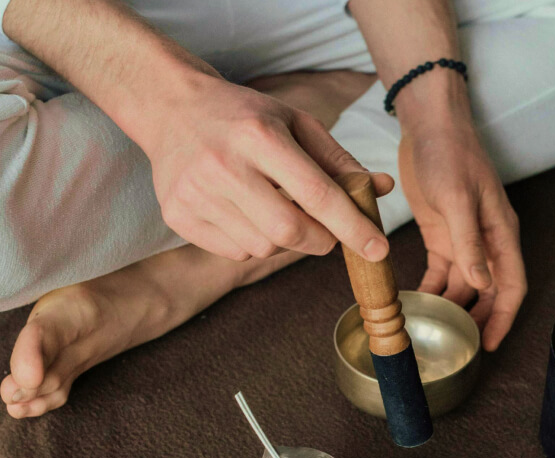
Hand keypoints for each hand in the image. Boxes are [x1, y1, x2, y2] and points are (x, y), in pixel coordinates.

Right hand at [145, 75, 393, 261]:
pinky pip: (235, 252)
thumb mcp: (296, 123)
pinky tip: (245, 213)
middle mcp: (224, 165)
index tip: (378, 250)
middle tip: (327, 232)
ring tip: (275, 208)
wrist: (172, 108)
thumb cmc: (245, 117)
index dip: (353, 227)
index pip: (317, 195)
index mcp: (260, 136)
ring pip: (263, 248)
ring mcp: (195, 193)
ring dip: (285, 240)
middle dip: (321, 240)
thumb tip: (382, 189)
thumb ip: (339, 161)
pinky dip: (253, 243)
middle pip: (289, 231)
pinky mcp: (177, 216)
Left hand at [399, 124, 526, 350]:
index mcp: (501, 233)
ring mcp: (462, 238)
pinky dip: (432, 287)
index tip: (489, 344)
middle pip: (487, 291)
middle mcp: (486, 241)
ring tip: (434, 329)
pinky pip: (440, 270)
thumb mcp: (459, 199)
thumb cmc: (451, 155)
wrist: (429, 126)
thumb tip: (480, 284)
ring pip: (463, 284)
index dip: (502, 318)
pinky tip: (418, 302)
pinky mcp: (440, 233)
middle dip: (477, 318)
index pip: (511, 286)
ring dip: (452, 306)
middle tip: (458, 345)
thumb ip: (469, 242)